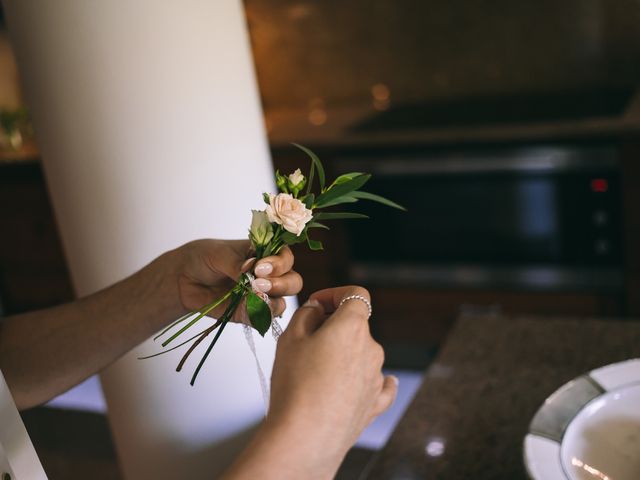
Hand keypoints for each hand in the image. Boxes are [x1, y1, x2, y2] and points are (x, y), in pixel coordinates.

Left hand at [173, 239, 301, 319]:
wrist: (183, 278)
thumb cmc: (204, 257)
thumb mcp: (219, 254)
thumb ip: (237, 264)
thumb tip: (251, 270)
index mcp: (265, 254)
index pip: (286, 258)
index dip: (279, 263)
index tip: (260, 267)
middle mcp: (269, 276)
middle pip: (293, 281)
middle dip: (281, 284)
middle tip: (259, 284)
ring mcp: (261, 296)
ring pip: (282, 302)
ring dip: (273, 301)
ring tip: (254, 296)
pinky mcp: (250, 313)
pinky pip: (264, 319)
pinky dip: (260, 316)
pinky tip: (248, 309)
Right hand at [265, 286, 397, 477]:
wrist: (305, 436)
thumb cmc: (296, 386)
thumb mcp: (290, 338)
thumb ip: (306, 313)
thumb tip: (317, 309)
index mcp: (353, 327)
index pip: (356, 294)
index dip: (335, 294)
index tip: (317, 304)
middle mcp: (372, 349)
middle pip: (356, 326)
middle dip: (333, 327)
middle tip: (306, 339)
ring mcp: (376, 377)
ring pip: (362, 354)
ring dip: (343, 354)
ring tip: (314, 370)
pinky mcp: (375, 402)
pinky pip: (378, 384)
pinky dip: (367, 379)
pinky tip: (364, 382)